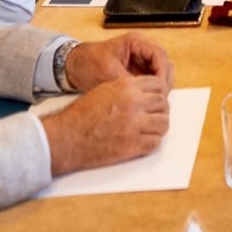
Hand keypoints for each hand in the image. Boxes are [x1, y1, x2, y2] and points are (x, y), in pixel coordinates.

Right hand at [39, 75, 170, 175]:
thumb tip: (146, 94)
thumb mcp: (104, 90)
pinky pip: (155, 143)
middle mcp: (133, 103)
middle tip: (154, 116)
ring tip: (150, 129)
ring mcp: (134, 125)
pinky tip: (144, 141)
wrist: (67, 137)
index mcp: (126, 87)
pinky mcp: (132, 145)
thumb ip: (127, 89)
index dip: (158, 93)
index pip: (158, 85)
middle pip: (163, 104)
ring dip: (158, 126)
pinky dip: (152, 142)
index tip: (155, 100)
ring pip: (163, 123)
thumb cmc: (82, 114)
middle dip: (160, 110)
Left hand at [63, 31, 173, 89]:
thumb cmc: (88, 63)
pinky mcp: (136, 70)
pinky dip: (152, 89)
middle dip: (163, 80)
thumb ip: (128, 81)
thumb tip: (146, 94)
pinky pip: (151, 79)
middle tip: (160, 97)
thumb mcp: (108, 73)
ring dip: (160, 85)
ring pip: (160, 72)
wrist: (74, 67)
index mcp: (135, 42)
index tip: (159, 87)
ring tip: (154, 100)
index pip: (159, 54)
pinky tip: (148, 99)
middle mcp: (141, 49)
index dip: (162, 71)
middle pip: (164, 63)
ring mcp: (140, 60)